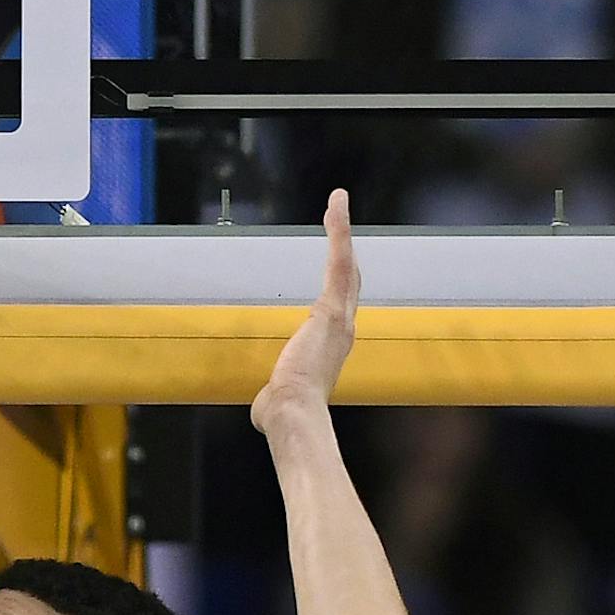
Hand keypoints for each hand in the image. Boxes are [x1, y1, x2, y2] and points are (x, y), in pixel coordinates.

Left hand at [253, 189, 360, 428]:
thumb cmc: (284, 412)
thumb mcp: (279, 401)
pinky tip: (337, 205)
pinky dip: (339, 231)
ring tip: (338, 202)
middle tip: (341, 226)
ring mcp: (341, 316)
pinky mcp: (332, 306)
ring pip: (345, 263)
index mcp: (332, 347)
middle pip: (349, 280)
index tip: (339, 271)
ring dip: (341, 230)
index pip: (339, 309)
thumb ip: (274, 398)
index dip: (341, 287)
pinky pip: (338, 260)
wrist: (293, 412)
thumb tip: (265, 412)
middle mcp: (344, 328)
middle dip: (347, 252)